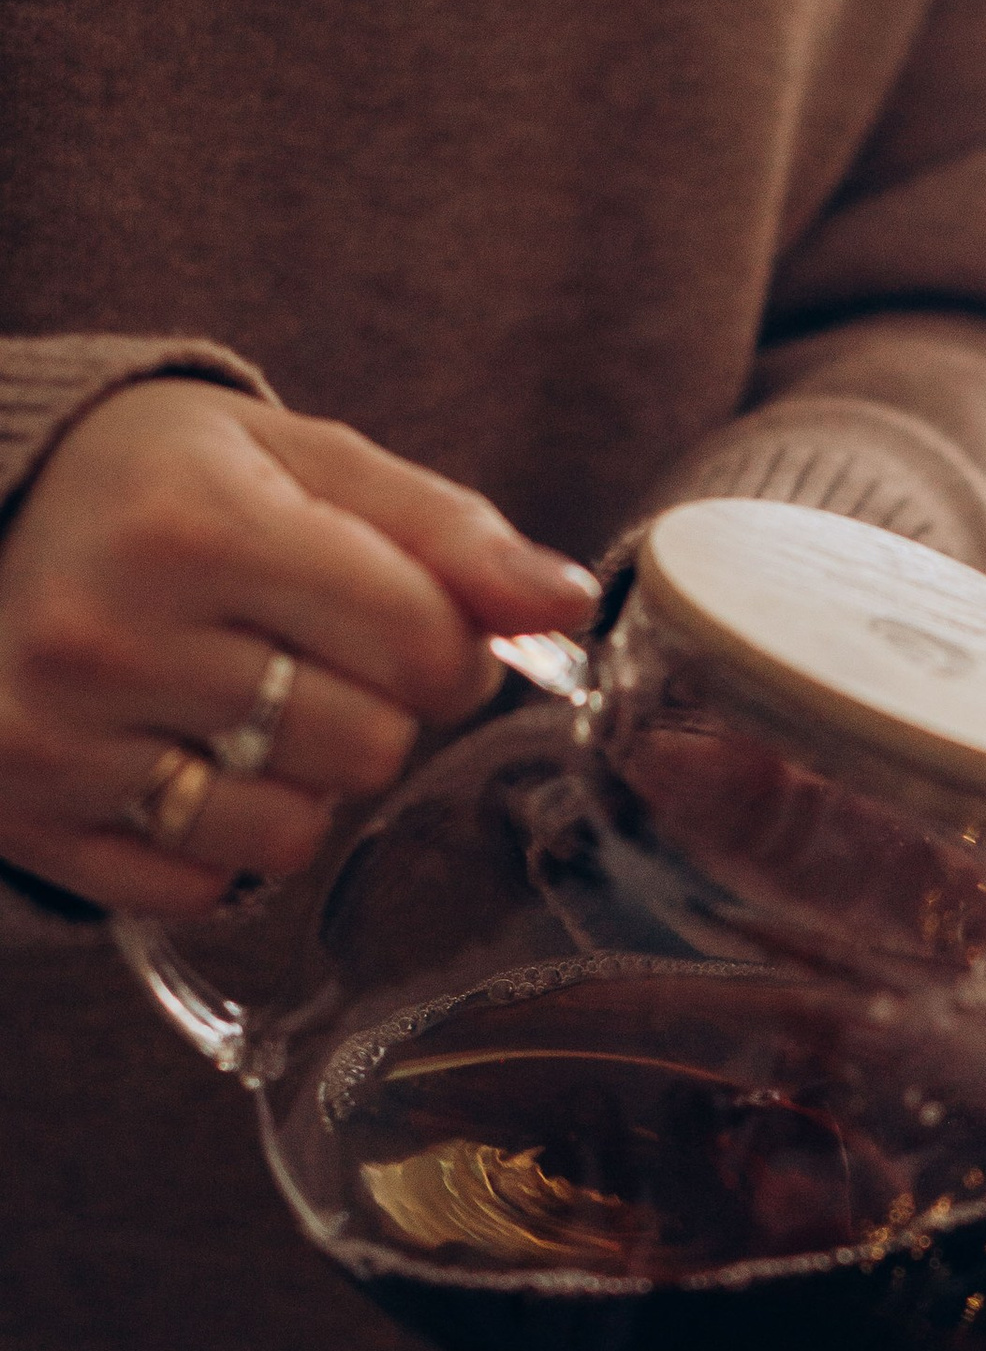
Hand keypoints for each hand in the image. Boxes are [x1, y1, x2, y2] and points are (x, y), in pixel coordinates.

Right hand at [0, 380, 597, 912]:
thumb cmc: (155, 487)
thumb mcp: (295, 462)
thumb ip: (443, 529)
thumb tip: (566, 601)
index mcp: (192, 523)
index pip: (423, 643)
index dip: (451, 645)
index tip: (413, 620)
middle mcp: (111, 634)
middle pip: (370, 747)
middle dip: (374, 709)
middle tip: (306, 655)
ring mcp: (60, 738)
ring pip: (293, 832)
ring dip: (300, 783)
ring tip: (238, 706)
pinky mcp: (32, 817)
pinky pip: (206, 888)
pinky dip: (218, 842)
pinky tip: (177, 757)